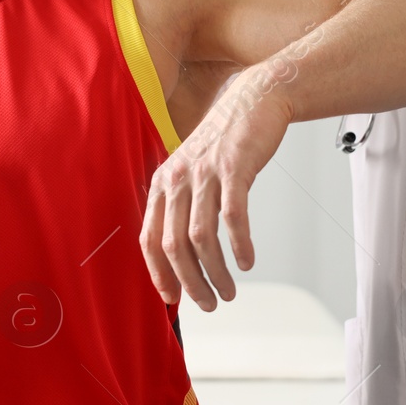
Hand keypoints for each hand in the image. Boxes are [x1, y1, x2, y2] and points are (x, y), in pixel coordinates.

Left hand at [140, 68, 291, 311]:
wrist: (255, 101)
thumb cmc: (227, 143)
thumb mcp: (194, 171)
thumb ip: (184, 205)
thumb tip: (184, 252)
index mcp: (163, 183)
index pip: (150, 238)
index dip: (159, 272)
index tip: (172, 298)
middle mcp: (178, 179)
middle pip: (174, 245)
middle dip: (190, 282)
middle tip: (209, 304)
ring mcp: (205, 173)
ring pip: (201, 237)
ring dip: (215, 272)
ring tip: (230, 292)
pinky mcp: (234, 168)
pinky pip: (232, 216)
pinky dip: (238, 244)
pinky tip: (246, 262)